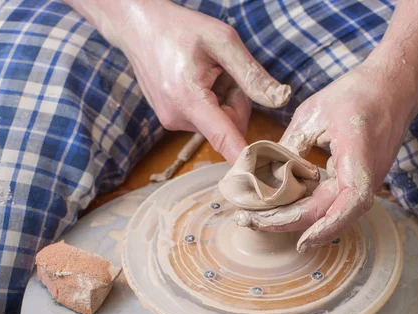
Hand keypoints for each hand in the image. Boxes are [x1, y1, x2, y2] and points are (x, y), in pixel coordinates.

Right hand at [75, 0, 290, 163]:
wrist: (138, 27)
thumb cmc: (180, 28)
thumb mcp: (222, 40)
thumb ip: (251, 74)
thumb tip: (279, 100)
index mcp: (189, 98)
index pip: (224, 138)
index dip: (245, 159)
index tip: (259, 182)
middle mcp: (177, 118)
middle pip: (230, 126)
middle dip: (236, 101)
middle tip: (222, 71)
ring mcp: (172, 122)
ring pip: (219, 122)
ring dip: (223, 99)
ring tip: (204, 71)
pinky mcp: (172, 121)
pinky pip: (206, 119)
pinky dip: (210, 101)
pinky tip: (196, 78)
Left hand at [236, 46, 417, 250]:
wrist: (393, 87)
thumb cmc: (356, 93)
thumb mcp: (313, 114)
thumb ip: (291, 147)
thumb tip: (264, 177)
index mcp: (359, 155)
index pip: (349, 201)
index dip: (326, 226)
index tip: (300, 241)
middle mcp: (368, 175)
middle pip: (331, 212)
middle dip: (289, 222)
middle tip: (250, 221)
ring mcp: (366, 180)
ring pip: (331, 211)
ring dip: (297, 218)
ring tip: (260, 217)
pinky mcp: (359, 180)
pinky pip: (333, 201)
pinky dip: (308, 207)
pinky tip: (282, 207)